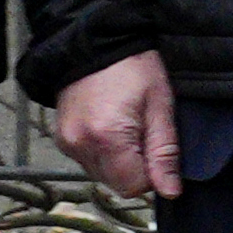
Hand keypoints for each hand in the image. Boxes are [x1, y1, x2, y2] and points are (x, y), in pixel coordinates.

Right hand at [51, 50, 181, 206]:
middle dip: (134, 167)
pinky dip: (102, 152)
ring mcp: (67, 142)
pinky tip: (108, 125)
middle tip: (141, 131)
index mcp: (106, 137)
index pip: (134, 187)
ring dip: (118, 161)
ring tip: (124, 124)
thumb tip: (170, 192)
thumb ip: (164, 153)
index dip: (152, 173)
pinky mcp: (62, 138)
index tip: (155, 145)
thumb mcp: (160, 106)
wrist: (98, 39)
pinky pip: (88, 161)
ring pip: (102, 175)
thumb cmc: (134, 65)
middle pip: (116, 184)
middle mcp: (80, 144)